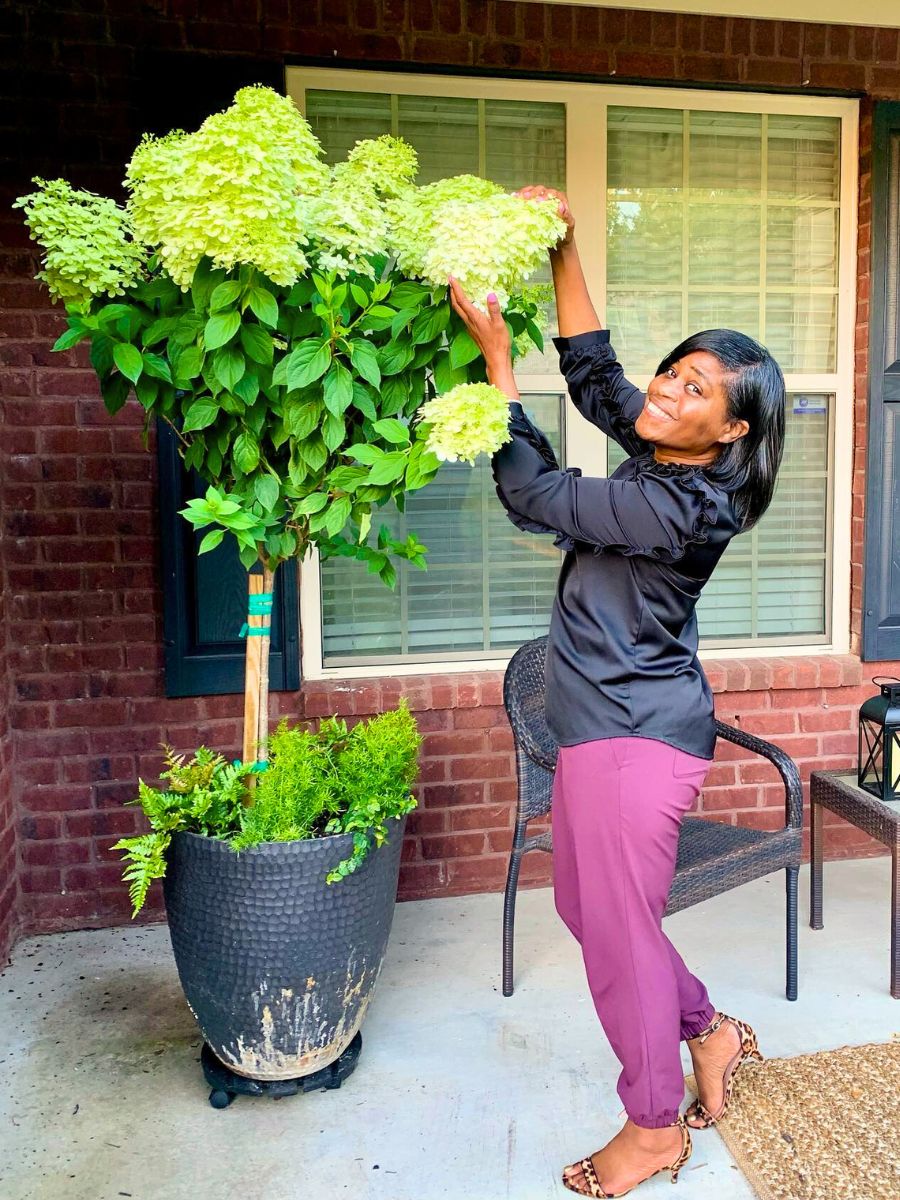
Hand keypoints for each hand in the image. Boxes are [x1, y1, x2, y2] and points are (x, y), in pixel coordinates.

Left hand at [448, 277, 518, 400]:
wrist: (496, 359)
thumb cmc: (499, 343)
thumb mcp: (500, 324)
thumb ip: (494, 309)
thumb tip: (490, 294)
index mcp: (474, 318)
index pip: (462, 300)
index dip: (456, 288)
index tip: (451, 277)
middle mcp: (469, 322)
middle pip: (456, 305)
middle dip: (452, 292)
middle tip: (450, 281)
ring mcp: (470, 327)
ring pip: (458, 311)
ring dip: (455, 299)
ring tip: (455, 290)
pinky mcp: (472, 331)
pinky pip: (463, 316)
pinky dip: (461, 307)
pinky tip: (465, 306)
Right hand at [515, 184, 574, 246]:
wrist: (558, 242)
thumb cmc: (564, 234)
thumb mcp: (568, 227)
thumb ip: (566, 217)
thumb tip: (561, 207)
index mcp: (560, 199)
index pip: (553, 194)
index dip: (546, 196)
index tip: (539, 201)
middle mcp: (550, 196)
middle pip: (541, 190)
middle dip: (533, 193)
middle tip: (526, 198)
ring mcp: (539, 199)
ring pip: (532, 191)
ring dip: (524, 193)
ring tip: (518, 197)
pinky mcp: (532, 204)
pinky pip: (525, 198)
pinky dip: (520, 198)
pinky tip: (513, 198)